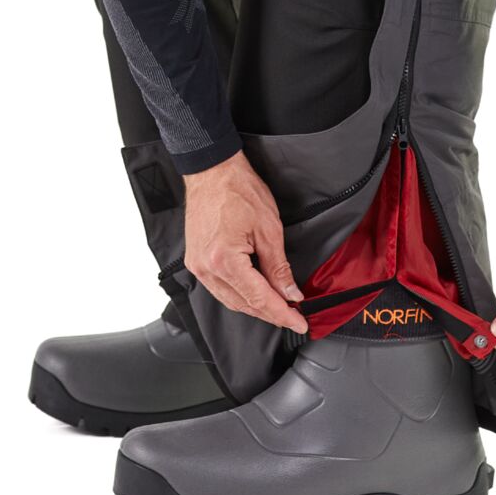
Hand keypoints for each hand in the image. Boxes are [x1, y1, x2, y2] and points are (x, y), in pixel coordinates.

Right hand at [183, 151, 307, 334]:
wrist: (212, 171)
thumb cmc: (238, 190)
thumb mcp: (269, 229)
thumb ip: (279, 267)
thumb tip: (290, 293)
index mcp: (224, 260)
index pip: (259, 299)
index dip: (282, 315)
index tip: (300, 323)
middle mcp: (206, 268)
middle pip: (243, 305)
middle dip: (271, 313)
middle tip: (294, 317)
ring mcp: (197, 266)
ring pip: (230, 300)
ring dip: (255, 306)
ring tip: (279, 307)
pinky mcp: (195, 261)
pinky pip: (219, 289)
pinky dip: (239, 295)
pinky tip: (255, 293)